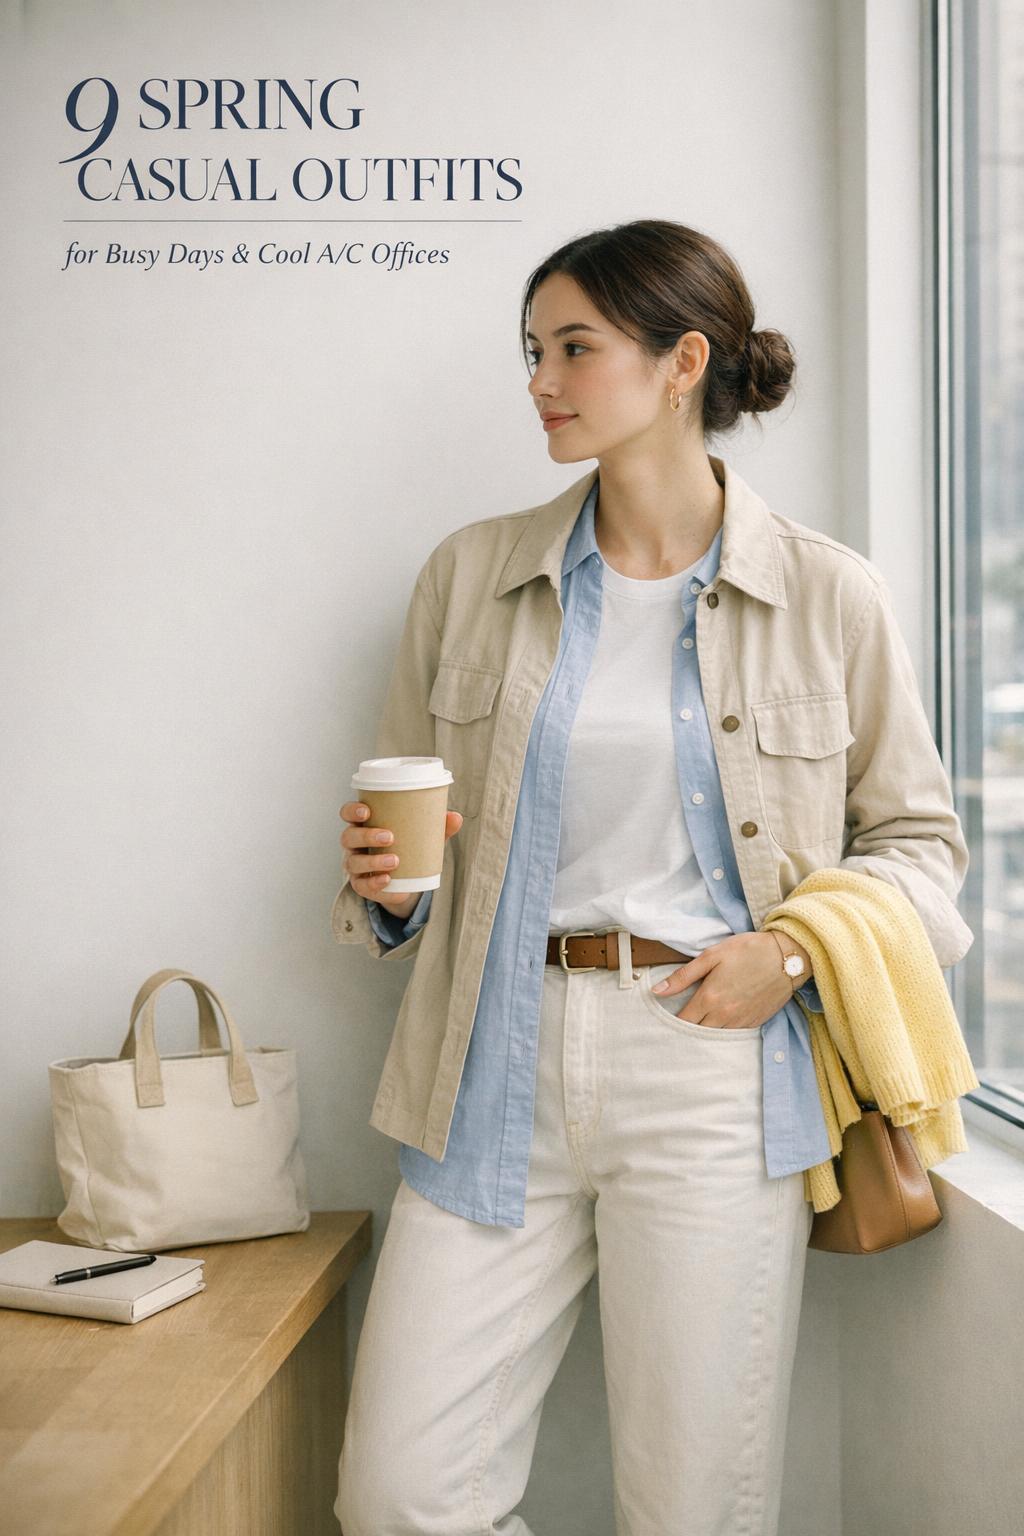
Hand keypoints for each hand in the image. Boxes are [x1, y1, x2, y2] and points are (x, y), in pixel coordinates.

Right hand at [339, 800, 463, 920]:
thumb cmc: (407, 846)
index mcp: (364, 825)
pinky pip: (362, 885)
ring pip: (354, 862)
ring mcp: (355, 865)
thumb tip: (456, 817)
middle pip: (349, 837)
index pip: (348, 813)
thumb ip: (437, 827)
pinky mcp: (361, 885)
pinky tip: (388, 880)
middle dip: (367, 836)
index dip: (352, 811)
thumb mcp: (421, 835)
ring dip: (373, 861)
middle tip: (390, 837)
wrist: (404, 878)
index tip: (366, 811)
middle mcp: (354, 845)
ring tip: (395, 861)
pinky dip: (375, 883)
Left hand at [648, 932, 797, 1029]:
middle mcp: (724, 1015)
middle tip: (679, 1024)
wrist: (787, 957)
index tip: (665, 1019)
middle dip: (686, 1030)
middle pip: (697, 1033)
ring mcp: (741, 1022)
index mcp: (710, 998)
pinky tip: (720, 1023)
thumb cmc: (748, 951)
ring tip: (698, 1024)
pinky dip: (724, 1032)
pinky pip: (733, 1035)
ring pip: (715, 1037)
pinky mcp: (755, 1023)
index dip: (671, 1022)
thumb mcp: (712, 956)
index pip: (683, 1021)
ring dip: (705, 1033)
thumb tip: (656, 991)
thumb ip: (683, 976)